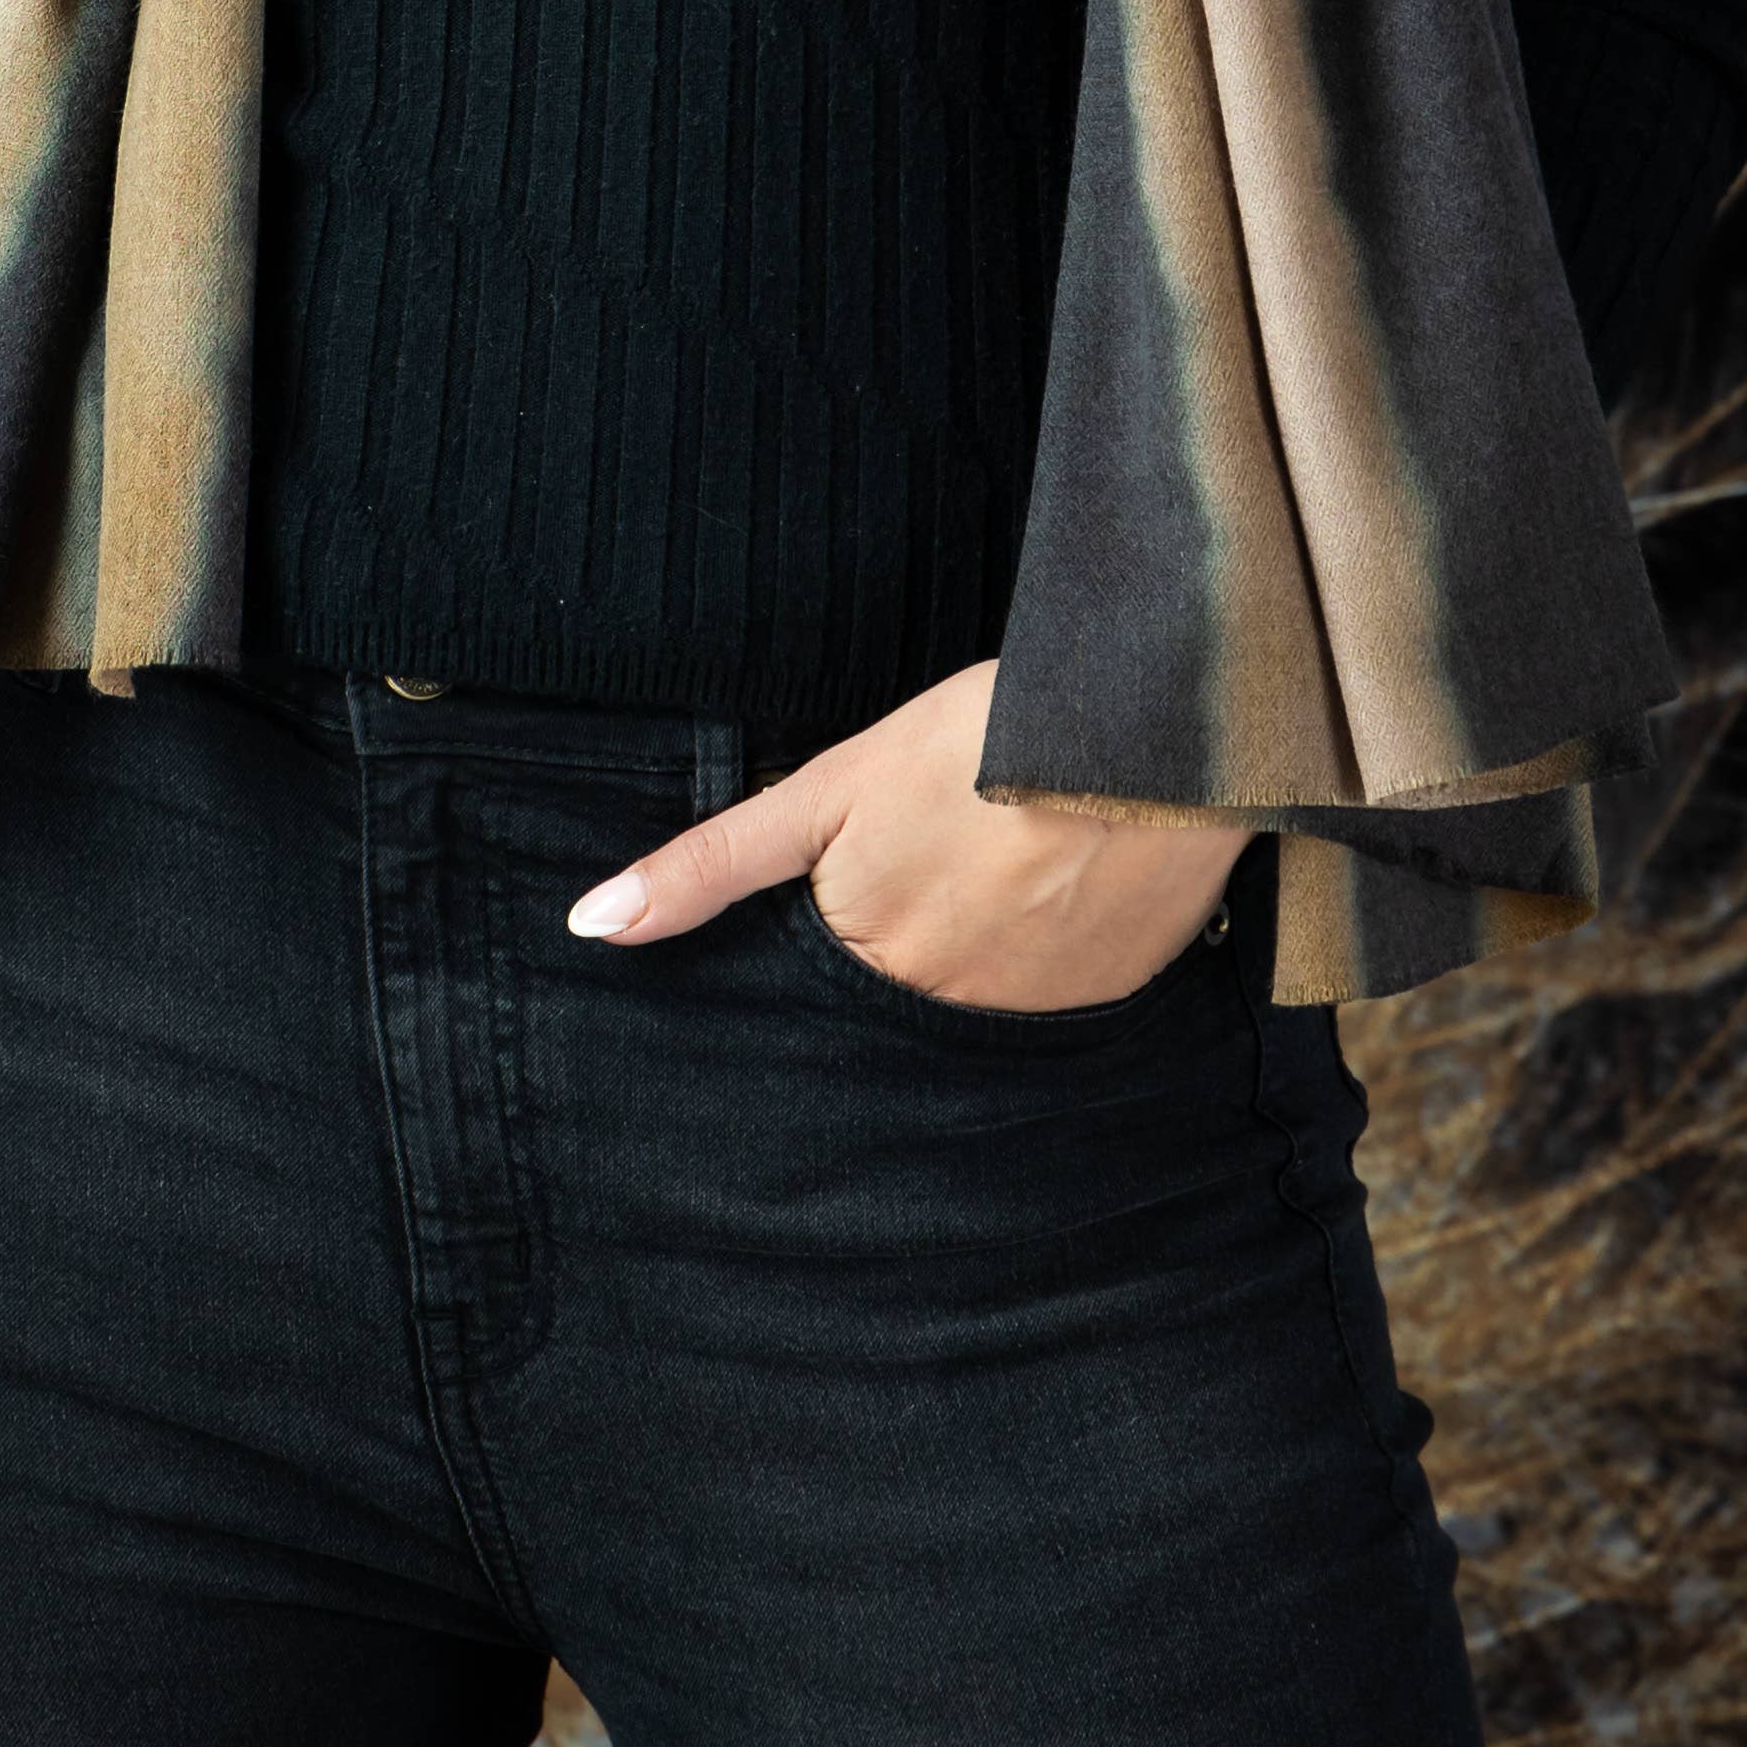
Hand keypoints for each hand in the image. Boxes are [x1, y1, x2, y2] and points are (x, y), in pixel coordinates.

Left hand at [563, 661, 1246, 1010]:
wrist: (1155, 730)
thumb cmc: (982, 741)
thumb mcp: (829, 789)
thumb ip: (713, 866)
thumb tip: (591, 929)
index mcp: (872, 963)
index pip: (818, 1003)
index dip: (831, 946)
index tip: (860, 903)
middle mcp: (951, 1015)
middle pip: (899, 1008)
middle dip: (903, 957)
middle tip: (938, 872)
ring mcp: (1038, 1016)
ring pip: (978, 1006)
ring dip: (976, 956)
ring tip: (998, 867)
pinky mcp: (1112, 999)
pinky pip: (1055, 1000)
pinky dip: (1046, 952)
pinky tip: (1056, 882)